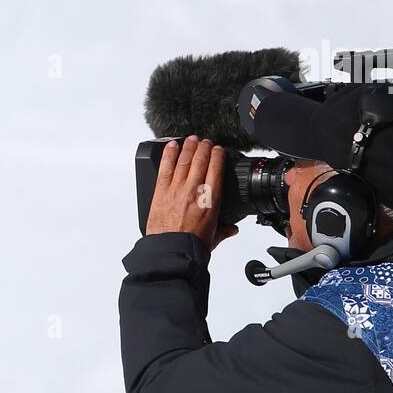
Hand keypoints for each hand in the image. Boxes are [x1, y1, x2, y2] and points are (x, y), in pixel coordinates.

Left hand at [145, 136, 238, 251]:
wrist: (171, 253)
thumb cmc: (191, 246)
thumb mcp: (214, 237)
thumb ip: (225, 230)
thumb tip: (232, 228)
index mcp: (211, 201)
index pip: (216, 169)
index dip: (218, 155)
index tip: (219, 149)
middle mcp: (194, 191)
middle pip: (200, 160)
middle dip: (204, 147)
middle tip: (206, 141)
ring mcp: (176, 190)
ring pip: (184, 160)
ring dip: (189, 147)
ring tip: (192, 140)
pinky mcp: (160, 192)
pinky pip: (165, 168)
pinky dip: (169, 154)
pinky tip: (172, 145)